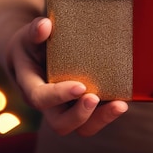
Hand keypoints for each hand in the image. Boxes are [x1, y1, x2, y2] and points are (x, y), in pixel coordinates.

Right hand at [6, 17, 127, 135]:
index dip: (59, 96)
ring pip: (81, 127)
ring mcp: (66, 109)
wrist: (33, 56)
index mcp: (31, 87)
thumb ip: (35, 31)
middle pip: (60, 124)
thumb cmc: (32, 45)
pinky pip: (95, 118)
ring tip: (120, 105)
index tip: (80, 86)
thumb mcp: (29, 36)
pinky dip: (109, 112)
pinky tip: (124, 100)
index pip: (40, 98)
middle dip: (80, 115)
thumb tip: (46, 25)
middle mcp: (48, 105)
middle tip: (96, 97)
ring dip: (101, 119)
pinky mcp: (81, 107)